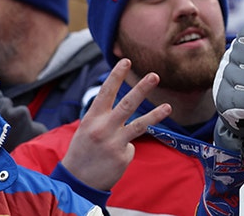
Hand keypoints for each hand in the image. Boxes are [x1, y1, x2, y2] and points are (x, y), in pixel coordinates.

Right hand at [60, 59, 171, 190]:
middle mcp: (103, 128)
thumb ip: (102, 116)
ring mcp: (114, 142)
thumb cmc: (82, 151)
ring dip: (155, 114)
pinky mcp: (123, 156)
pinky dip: (125, 149)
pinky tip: (114, 158)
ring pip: (139, 124)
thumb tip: (125, 105)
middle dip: (142, 88)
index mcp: (92, 118)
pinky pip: (131, 146)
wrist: (76, 182)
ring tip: (168, 106)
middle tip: (155, 75)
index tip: (126, 60)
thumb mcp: (86, 129)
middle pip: (127, 104)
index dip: (116, 76)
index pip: (106, 92)